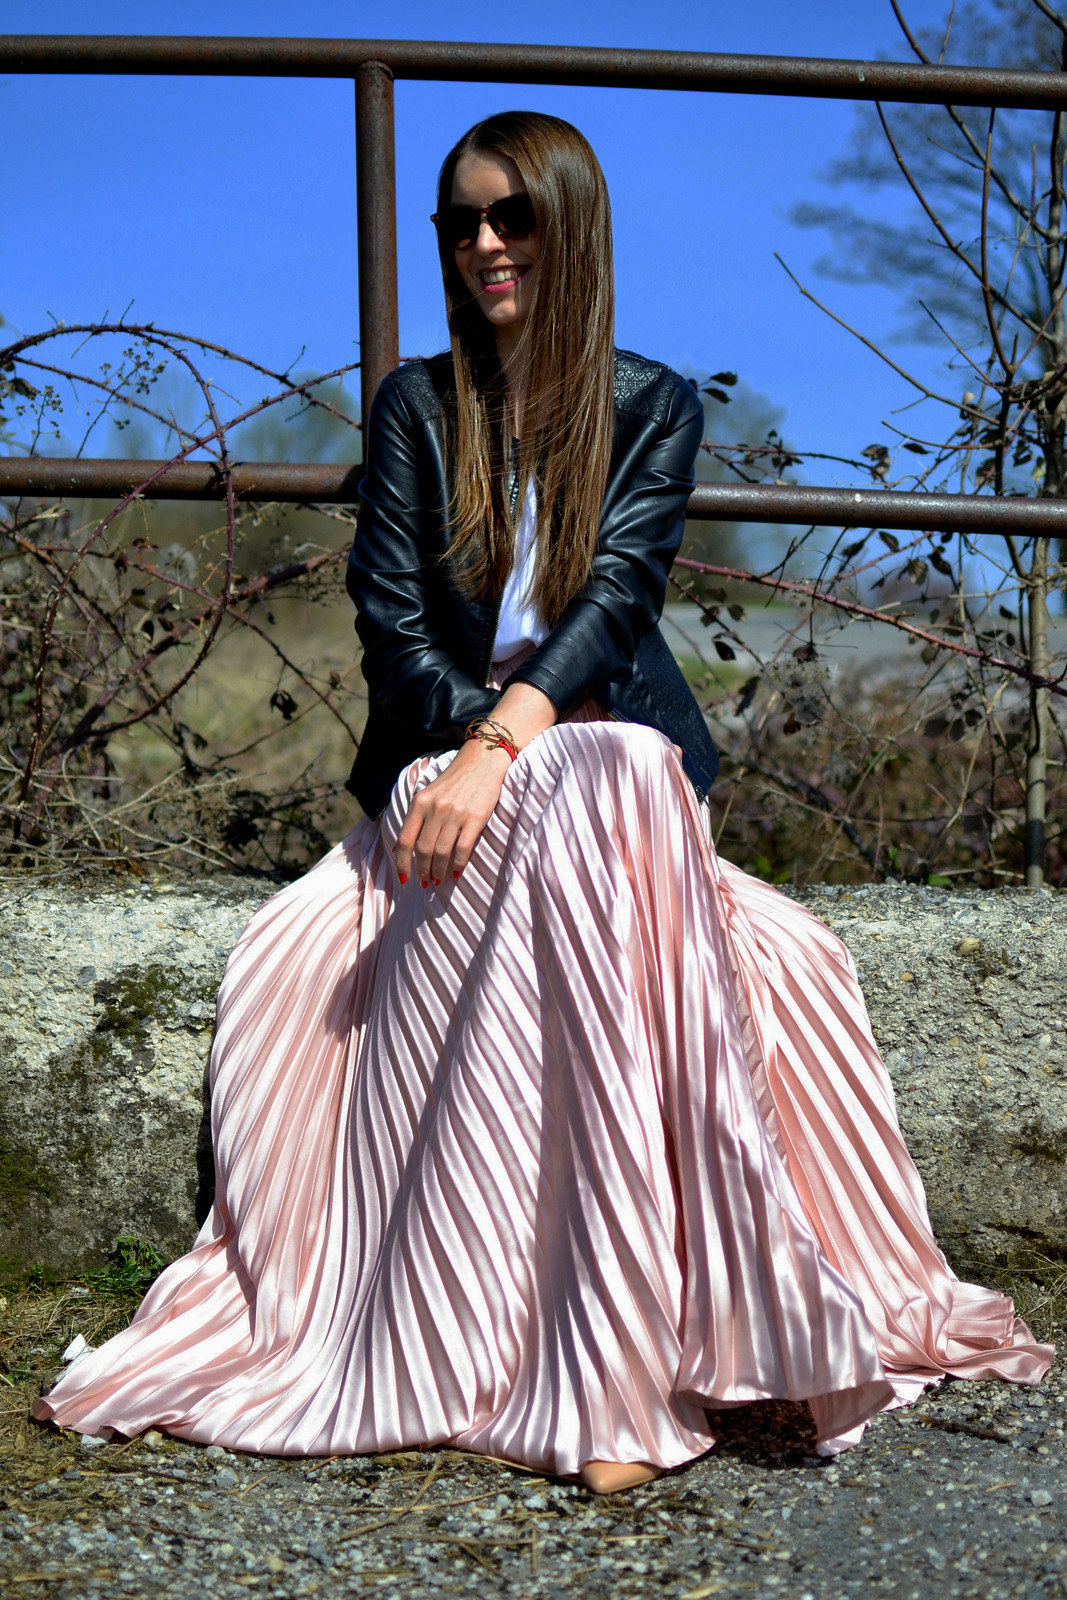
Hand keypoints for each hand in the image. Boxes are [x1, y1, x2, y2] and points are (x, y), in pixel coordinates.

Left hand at [394, 739, 512, 886]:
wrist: (481, 762)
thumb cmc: (453, 781)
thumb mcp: (428, 794)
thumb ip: (416, 818)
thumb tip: (401, 849)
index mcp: (420, 803)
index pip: (405, 839)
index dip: (402, 862)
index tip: (404, 878)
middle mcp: (435, 808)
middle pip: (422, 849)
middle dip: (422, 870)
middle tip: (425, 882)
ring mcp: (455, 814)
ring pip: (441, 852)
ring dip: (438, 871)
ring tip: (438, 880)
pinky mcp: (475, 818)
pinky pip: (463, 849)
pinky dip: (458, 865)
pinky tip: (456, 873)